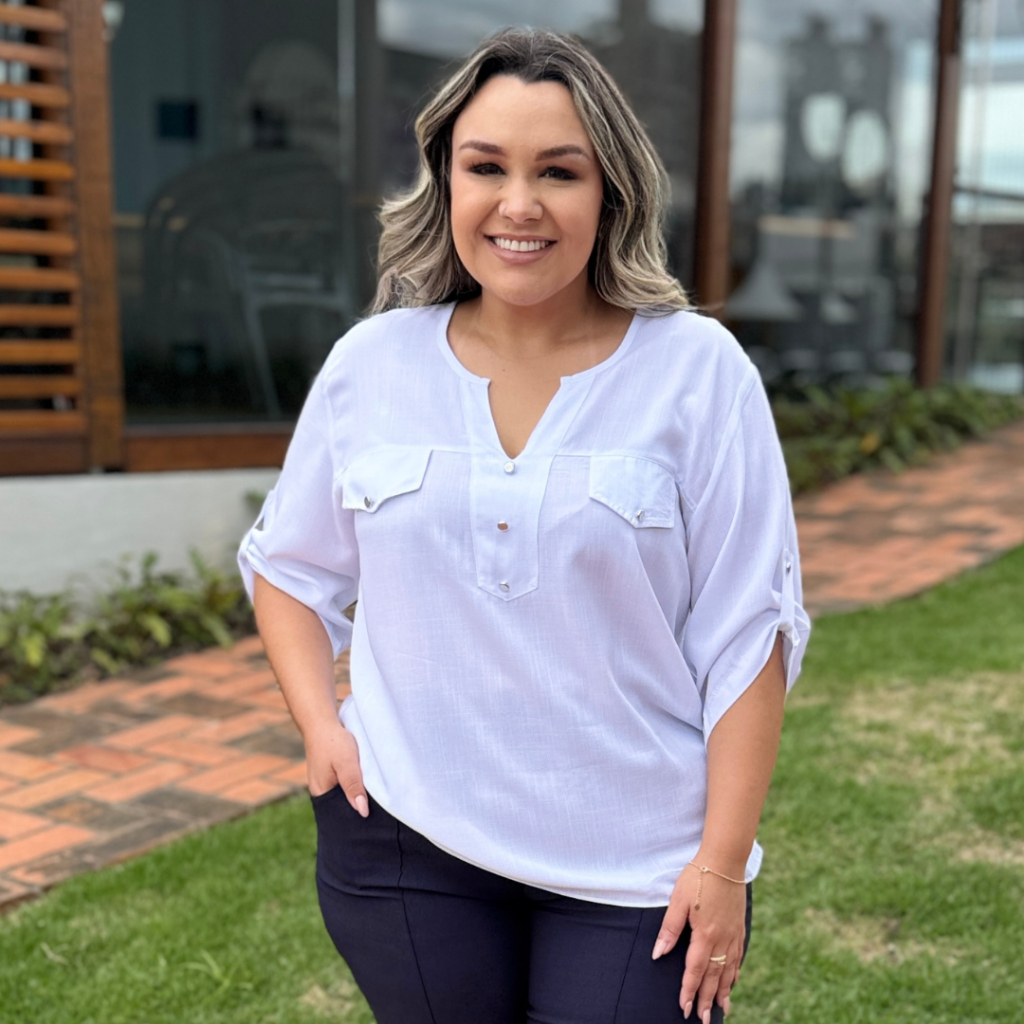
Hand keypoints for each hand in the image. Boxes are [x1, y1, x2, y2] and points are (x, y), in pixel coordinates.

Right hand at [304, 719, 368, 816]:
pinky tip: (366, 784)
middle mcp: (321, 791)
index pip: (340, 815)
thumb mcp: (346, 762)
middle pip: (342, 807)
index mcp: (321, 793)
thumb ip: (353, 786)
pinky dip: (354, 786)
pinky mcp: (330, 775)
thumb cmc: (333, 741)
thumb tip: (362, 812)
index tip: (373, 819)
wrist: (321, 722)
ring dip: (357, 794)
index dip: (356, 817)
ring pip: (344, 796)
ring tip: (376, 798)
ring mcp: (325, 783)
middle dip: (358, 807)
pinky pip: (344, 786)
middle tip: (379, 809)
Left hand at [652, 861, 746, 1020]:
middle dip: (706, 999)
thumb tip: (658, 954)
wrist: (725, 859)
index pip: (695, 970)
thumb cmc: (698, 877)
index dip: (688, 990)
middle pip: (713, 976)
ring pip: (728, 970)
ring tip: (721, 1009)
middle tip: (702, 1019)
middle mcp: (722, 938)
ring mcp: (733, 933)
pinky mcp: (739, 926)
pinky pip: (738, 956)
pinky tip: (733, 980)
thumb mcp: (678, 900)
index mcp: (705, 934)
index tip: (684, 1008)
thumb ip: (669, 929)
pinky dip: (734, 972)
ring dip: (723, 991)